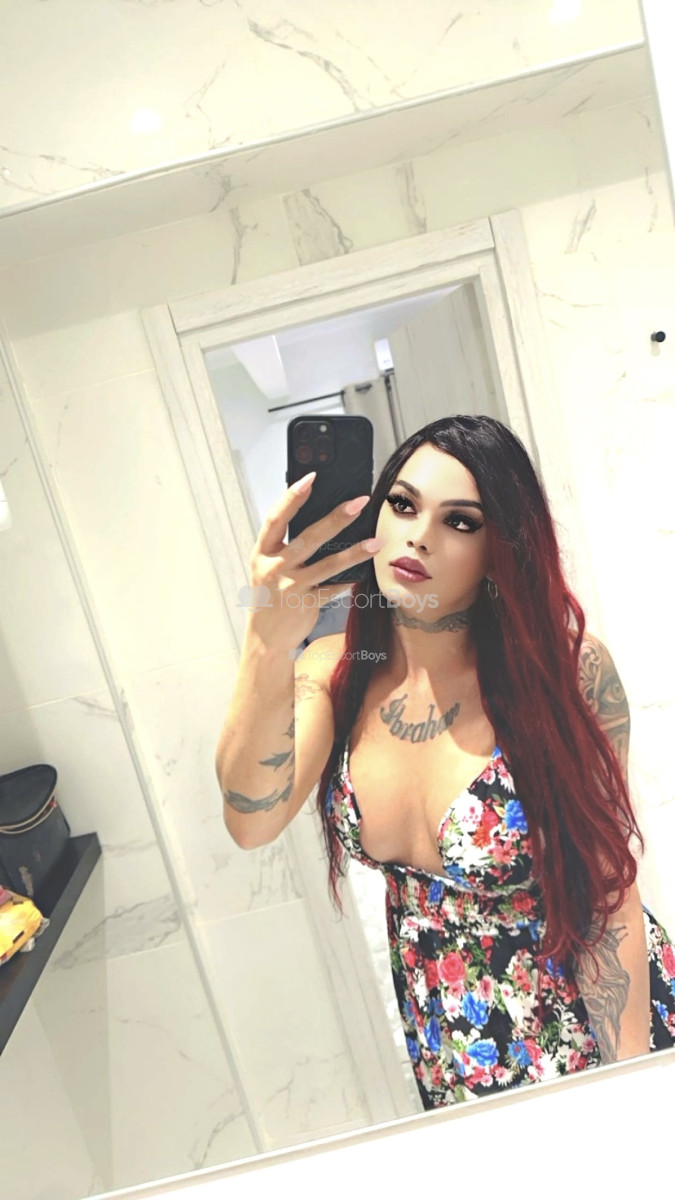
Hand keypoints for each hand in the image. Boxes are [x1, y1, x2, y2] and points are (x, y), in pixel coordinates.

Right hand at [245, 471, 382, 651]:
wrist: (265, 638)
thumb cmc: (272, 595)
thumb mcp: (270, 566)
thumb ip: (287, 545)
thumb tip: (323, 518)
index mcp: (263, 552)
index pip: (276, 518)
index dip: (292, 497)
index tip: (310, 478)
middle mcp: (274, 567)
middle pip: (308, 537)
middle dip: (336, 518)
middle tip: (359, 502)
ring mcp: (290, 587)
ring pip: (328, 565)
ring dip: (355, 552)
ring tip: (376, 542)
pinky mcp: (306, 604)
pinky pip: (333, 588)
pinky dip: (349, 580)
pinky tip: (364, 573)